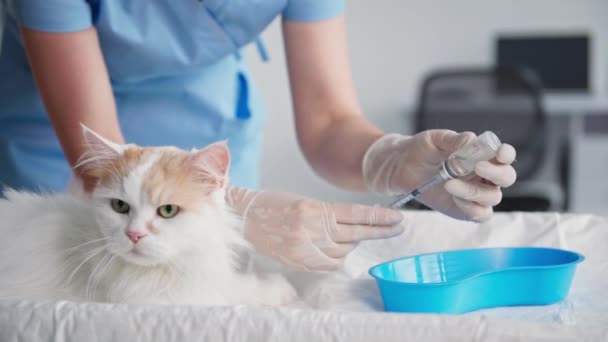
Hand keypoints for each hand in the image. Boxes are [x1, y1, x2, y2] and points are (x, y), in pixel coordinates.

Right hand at [226, 187, 403, 270]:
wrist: (245, 218)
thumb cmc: (273, 206)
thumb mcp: (304, 202)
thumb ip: (329, 215)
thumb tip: (354, 228)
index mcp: (315, 209)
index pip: (357, 214)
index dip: (379, 217)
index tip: (397, 218)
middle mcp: (313, 229)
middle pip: (356, 233)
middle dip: (379, 230)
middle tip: (397, 227)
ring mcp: (306, 248)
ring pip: (344, 250)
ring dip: (350, 243)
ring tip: (345, 234)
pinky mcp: (299, 261)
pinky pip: (329, 263)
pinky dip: (336, 257)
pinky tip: (334, 248)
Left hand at [362, 130, 516, 220]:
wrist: (401, 167)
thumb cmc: (420, 150)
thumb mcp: (434, 140)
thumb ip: (453, 140)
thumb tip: (471, 139)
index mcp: (481, 155)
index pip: (504, 156)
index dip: (506, 154)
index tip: (500, 153)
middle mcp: (483, 175)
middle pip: (506, 178)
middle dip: (496, 173)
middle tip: (477, 167)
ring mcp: (475, 194)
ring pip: (492, 197)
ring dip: (474, 191)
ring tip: (449, 183)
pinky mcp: (465, 210)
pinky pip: (480, 214)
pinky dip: (471, 208)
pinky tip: (454, 197)